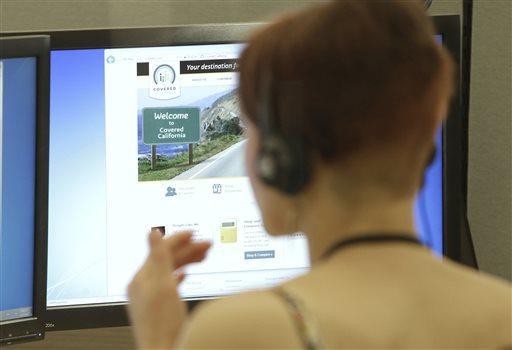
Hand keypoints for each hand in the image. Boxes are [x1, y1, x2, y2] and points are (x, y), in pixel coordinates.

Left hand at [127, 230, 210, 348]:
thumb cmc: (163, 325)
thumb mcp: (163, 286)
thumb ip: (159, 257)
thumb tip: (153, 232)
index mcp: (142, 278)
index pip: (160, 250)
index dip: (179, 239)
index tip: (194, 233)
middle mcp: (143, 285)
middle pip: (167, 259)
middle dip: (188, 250)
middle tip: (207, 245)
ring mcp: (149, 295)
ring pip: (170, 270)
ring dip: (188, 261)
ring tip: (204, 257)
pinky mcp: (157, 306)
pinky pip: (169, 283)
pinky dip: (180, 275)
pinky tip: (186, 275)